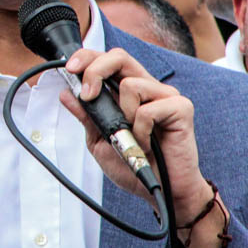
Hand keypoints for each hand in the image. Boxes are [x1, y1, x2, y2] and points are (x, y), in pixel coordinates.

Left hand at [59, 48, 212, 223]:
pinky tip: (147, 145)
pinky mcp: (181, 108)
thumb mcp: (100, 141)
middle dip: (96, 70)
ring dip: (123, 117)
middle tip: (88, 95)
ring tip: (132, 138)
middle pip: (119, 57)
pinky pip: (148, 110)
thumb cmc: (134, 165)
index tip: (70, 69)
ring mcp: (166, 96)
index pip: (108, 60)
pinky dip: (141, 132)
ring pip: (131, 84)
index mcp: (128, 92)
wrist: (159, 190)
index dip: (88, 57)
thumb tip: (67, 93)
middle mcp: (148, 88)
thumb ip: (86, 116)